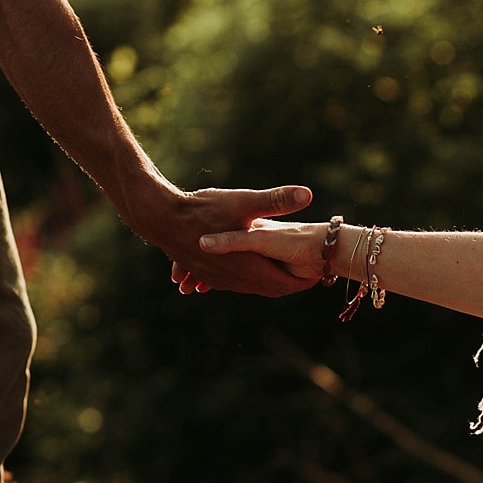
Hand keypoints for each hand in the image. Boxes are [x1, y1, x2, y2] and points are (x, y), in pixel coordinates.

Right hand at [123, 179, 316, 296]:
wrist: (163, 219)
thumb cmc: (203, 211)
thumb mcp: (243, 203)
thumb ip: (276, 201)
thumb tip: (306, 194)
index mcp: (249, 266)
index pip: (285, 284)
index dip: (305, 281)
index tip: (320, 272)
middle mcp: (235, 279)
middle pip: (271, 288)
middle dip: (290, 282)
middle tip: (309, 273)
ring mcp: (219, 280)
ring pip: (252, 287)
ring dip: (268, 280)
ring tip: (285, 270)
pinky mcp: (207, 275)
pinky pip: (234, 283)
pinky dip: (247, 278)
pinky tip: (249, 267)